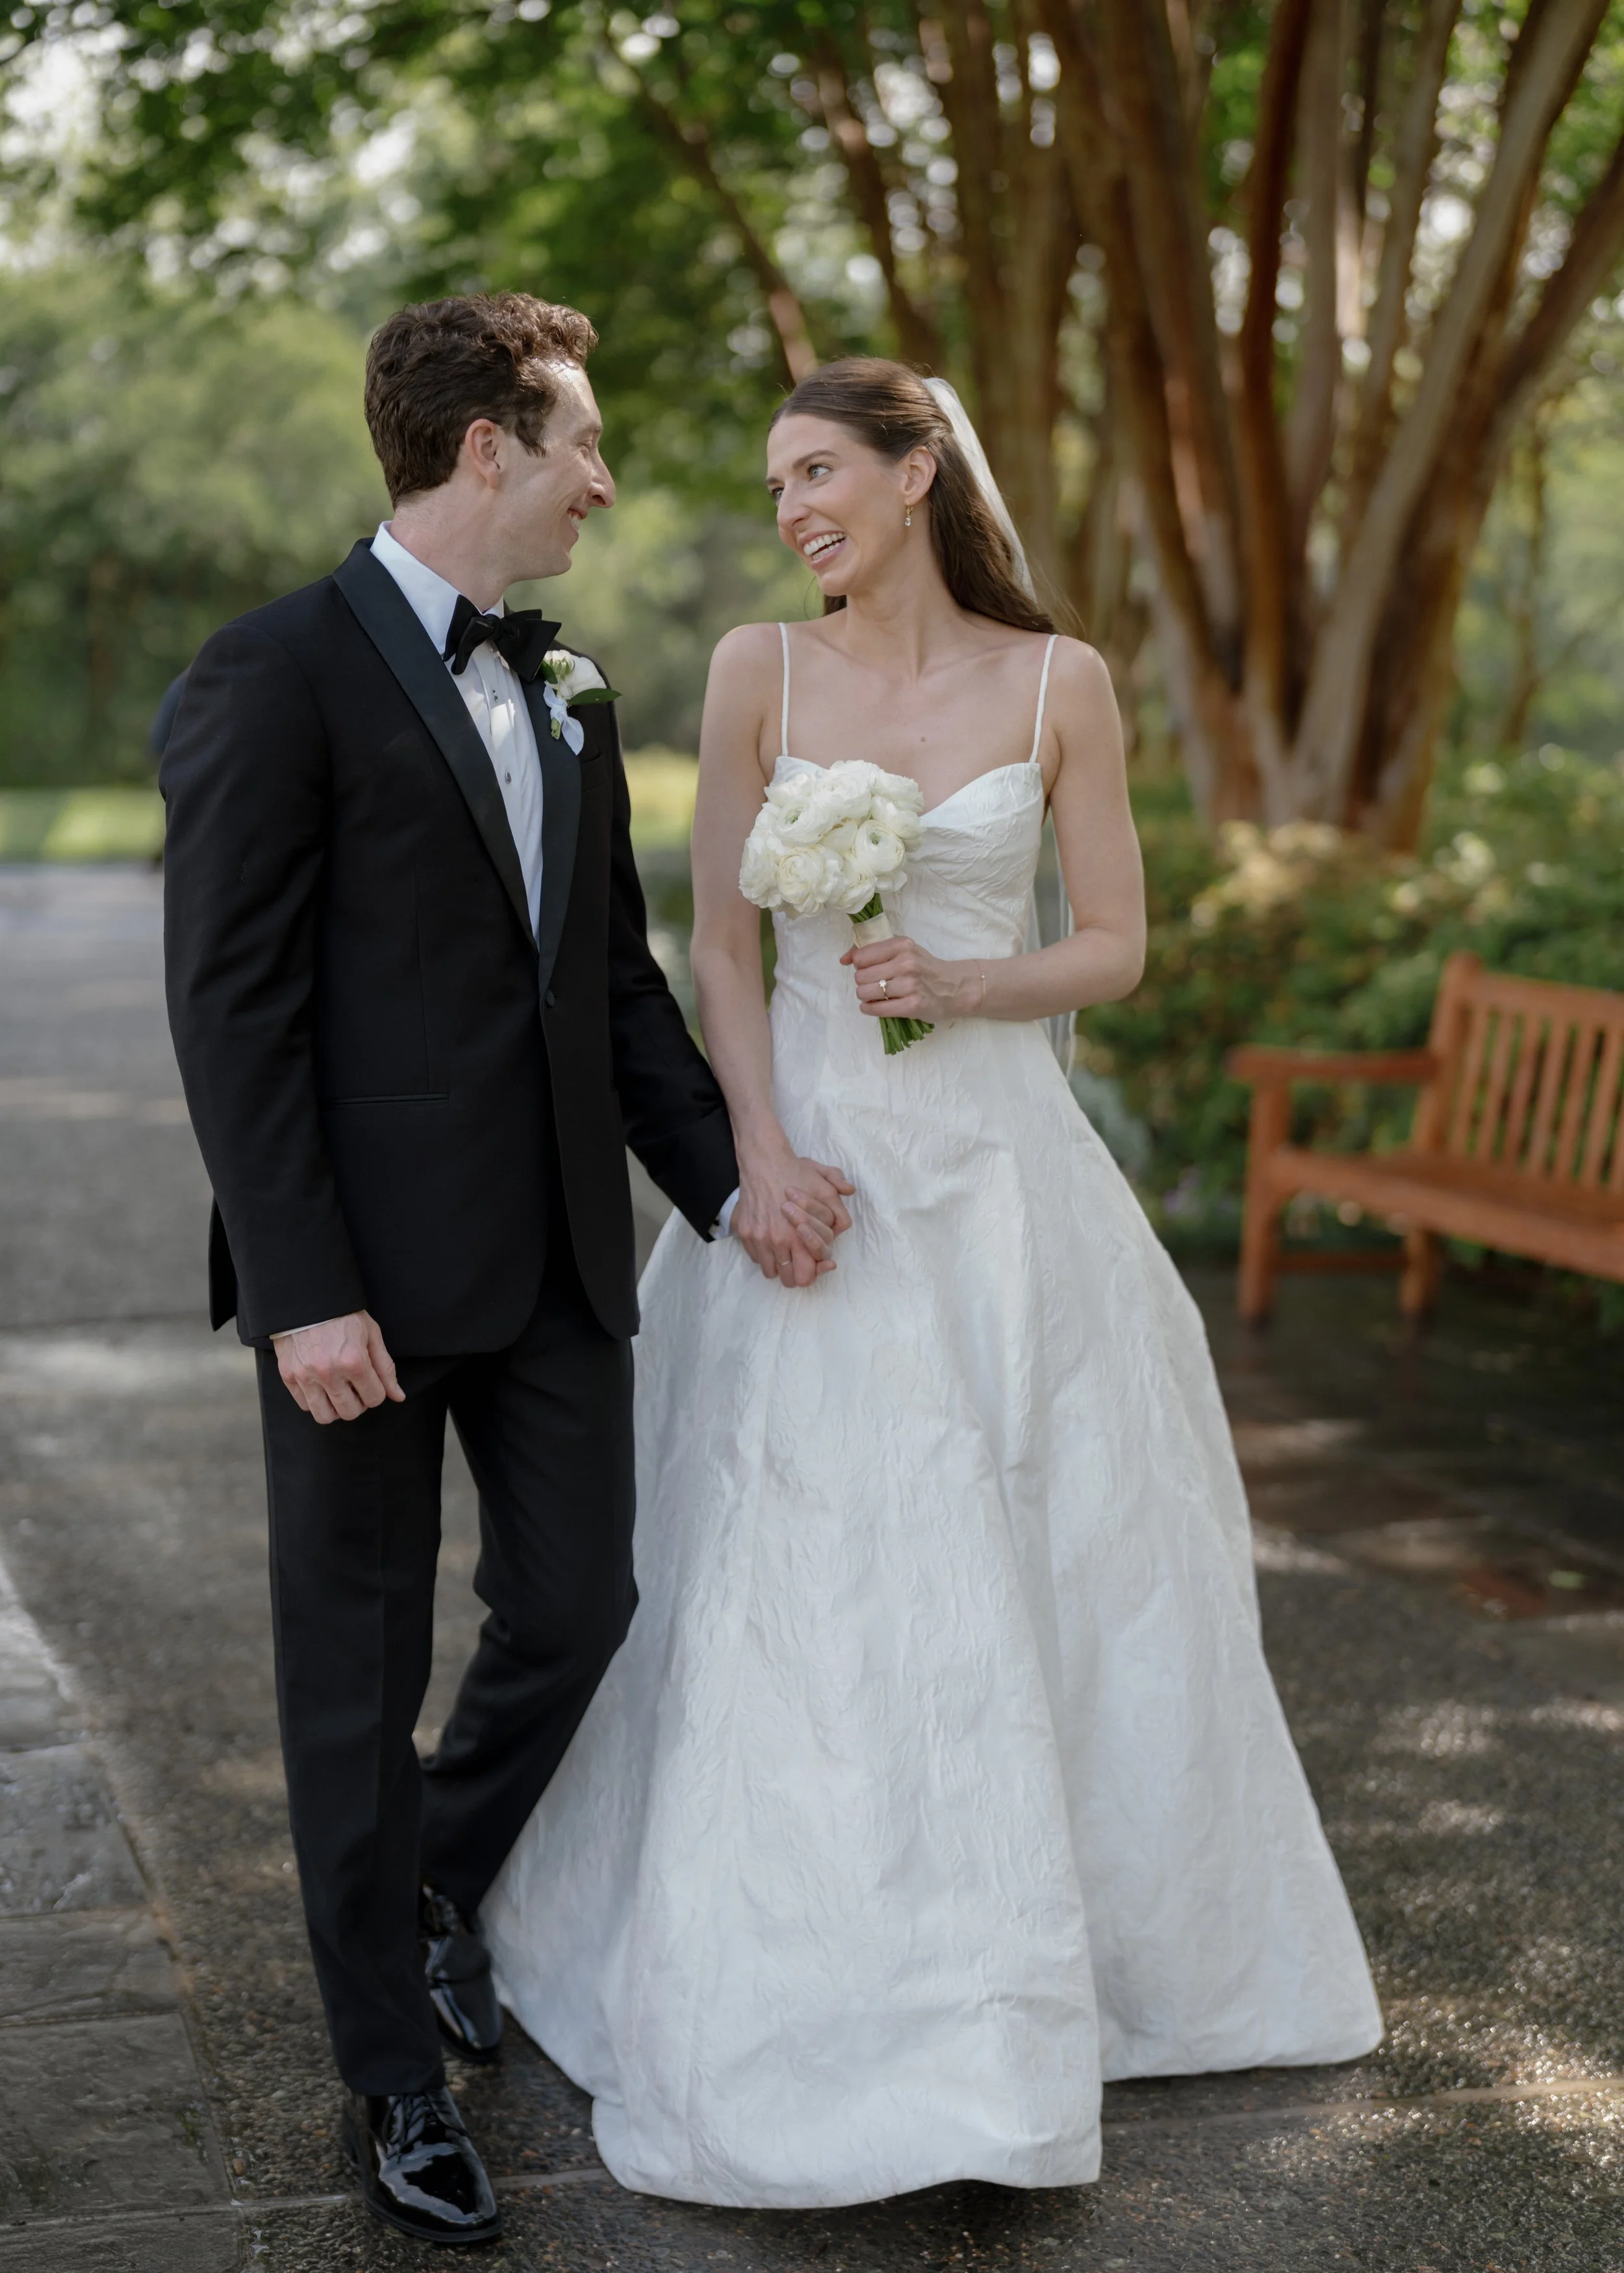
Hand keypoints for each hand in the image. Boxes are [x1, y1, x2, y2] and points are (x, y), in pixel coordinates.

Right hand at [274, 1310, 404, 1423]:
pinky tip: (322, 1386)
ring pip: (325, 1416)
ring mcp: (306, 1376)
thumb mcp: (371, 1335)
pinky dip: (316, 1401)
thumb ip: (385, 1368)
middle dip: (358, 1403)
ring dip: (336, 1408)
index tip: (372, 1383)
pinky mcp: (289, 1376)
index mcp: (354, 1361)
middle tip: (356, 1389)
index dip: (377, 1393)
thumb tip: (398, 1396)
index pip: (374, 1399)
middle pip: (350, 1412)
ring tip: (339, 1392)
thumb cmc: (343, 1315)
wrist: (307, 1299)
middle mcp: (329, 1373)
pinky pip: (305, 1405)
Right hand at [733, 1150, 854, 1288]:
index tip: (821, 1263)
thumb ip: (839, 1195)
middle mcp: (778, 1241)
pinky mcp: (745, 1233)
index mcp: (800, 1234)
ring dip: (780, 1266)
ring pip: (770, 1271)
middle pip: (789, 1280)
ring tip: (786, 1253)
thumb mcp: (824, 1181)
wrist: (763, 1161)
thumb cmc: (795, 1171)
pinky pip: (755, 1257)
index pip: (808, 1273)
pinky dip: (764, 1255)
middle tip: (802, 1263)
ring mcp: (759, 1238)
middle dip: (798, 1275)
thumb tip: (850, 1193)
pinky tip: (771, 1241)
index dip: (817, 1271)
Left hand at [841, 934, 980, 1024]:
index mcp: (902, 945)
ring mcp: (909, 985)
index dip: (860, 965)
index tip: (868, 968)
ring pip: (865, 992)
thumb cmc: (925, 967)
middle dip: (862, 982)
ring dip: (865, 996)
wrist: (954, 987)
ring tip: (875, 995)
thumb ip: (874, 950)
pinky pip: (876, 1009)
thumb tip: (844, 958)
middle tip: (874, 984)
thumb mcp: (904, 950)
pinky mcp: (912, 1006)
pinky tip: (873, 1005)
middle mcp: (906, 963)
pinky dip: (869, 1008)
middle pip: (861, 976)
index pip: (862, 956)